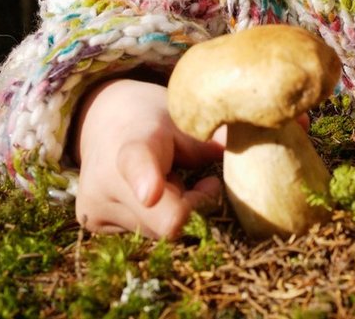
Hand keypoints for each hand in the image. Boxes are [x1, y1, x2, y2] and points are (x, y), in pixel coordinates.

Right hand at [73, 78, 223, 238]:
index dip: (147, 179)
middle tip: (202, 179)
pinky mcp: (92, 224)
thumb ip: (217, 143)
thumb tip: (262, 147)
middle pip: (168, 219)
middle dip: (194, 205)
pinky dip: (158, 217)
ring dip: (177, 212)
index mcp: (134, 144)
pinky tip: (155, 194)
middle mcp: (105, 180)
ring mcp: (94, 207)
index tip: (151, 191)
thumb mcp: (188, 122)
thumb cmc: (156, 119)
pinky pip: (142, 234)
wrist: (103, 121)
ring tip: (172, 181)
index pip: (138, 163)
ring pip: (158, 232)